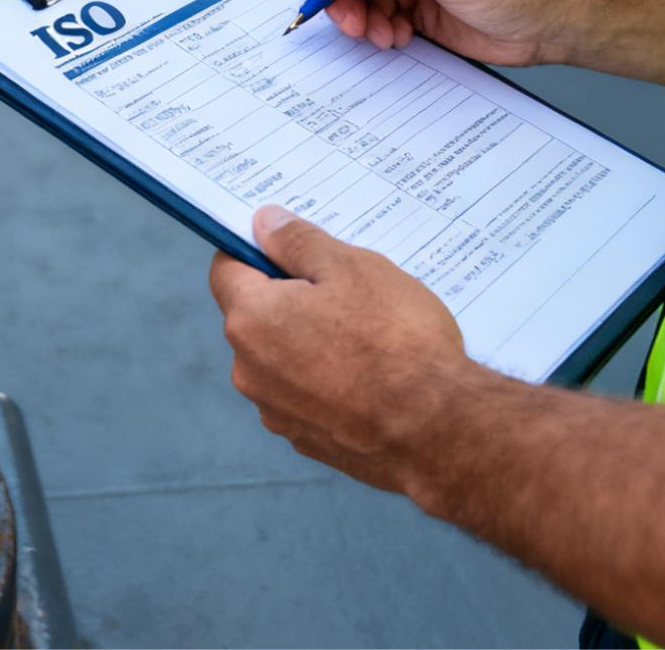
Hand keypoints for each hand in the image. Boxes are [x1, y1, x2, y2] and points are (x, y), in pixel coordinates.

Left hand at [208, 205, 486, 498]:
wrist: (438, 431)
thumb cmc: (395, 340)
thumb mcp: (352, 267)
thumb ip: (298, 242)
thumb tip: (263, 223)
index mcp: (251, 320)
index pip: (226, 271)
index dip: (254, 251)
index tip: (290, 246)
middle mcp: (250, 371)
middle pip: (256, 317)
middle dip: (290, 298)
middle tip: (345, 290)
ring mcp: (277, 412)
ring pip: (282, 359)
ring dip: (310, 342)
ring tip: (368, 336)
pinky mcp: (307, 441)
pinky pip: (307, 397)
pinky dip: (328, 382)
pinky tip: (372, 377)